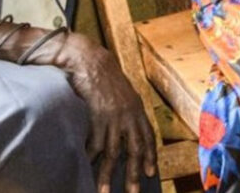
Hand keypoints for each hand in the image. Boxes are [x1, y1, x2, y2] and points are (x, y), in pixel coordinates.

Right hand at [53, 33, 157, 192]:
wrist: (91, 60)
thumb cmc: (104, 76)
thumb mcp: (123, 92)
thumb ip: (126, 109)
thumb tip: (126, 125)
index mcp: (137, 109)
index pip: (148, 137)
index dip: (150, 155)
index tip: (152, 172)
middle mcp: (129, 115)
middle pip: (134, 150)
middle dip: (134, 173)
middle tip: (134, 191)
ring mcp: (114, 117)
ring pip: (113, 152)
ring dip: (108, 175)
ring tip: (104, 192)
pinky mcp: (97, 116)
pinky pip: (95, 143)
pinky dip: (91, 159)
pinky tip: (87, 169)